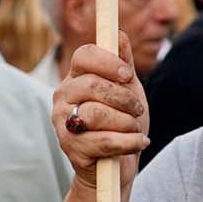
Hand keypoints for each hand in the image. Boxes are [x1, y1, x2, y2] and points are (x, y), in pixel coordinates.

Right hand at [51, 32, 148, 190]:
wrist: (117, 165)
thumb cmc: (121, 122)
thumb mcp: (128, 89)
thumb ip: (123, 64)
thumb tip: (119, 36)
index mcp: (76, 77)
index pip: (84, 55)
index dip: (108, 61)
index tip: (127, 74)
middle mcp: (63, 96)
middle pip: (92, 85)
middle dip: (124, 97)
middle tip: (137, 109)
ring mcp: (63, 123)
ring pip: (97, 113)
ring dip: (126, 122)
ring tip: (135, 128)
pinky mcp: (71, 148)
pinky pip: (105, 141)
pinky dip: (130, 142)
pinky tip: (139, 142)